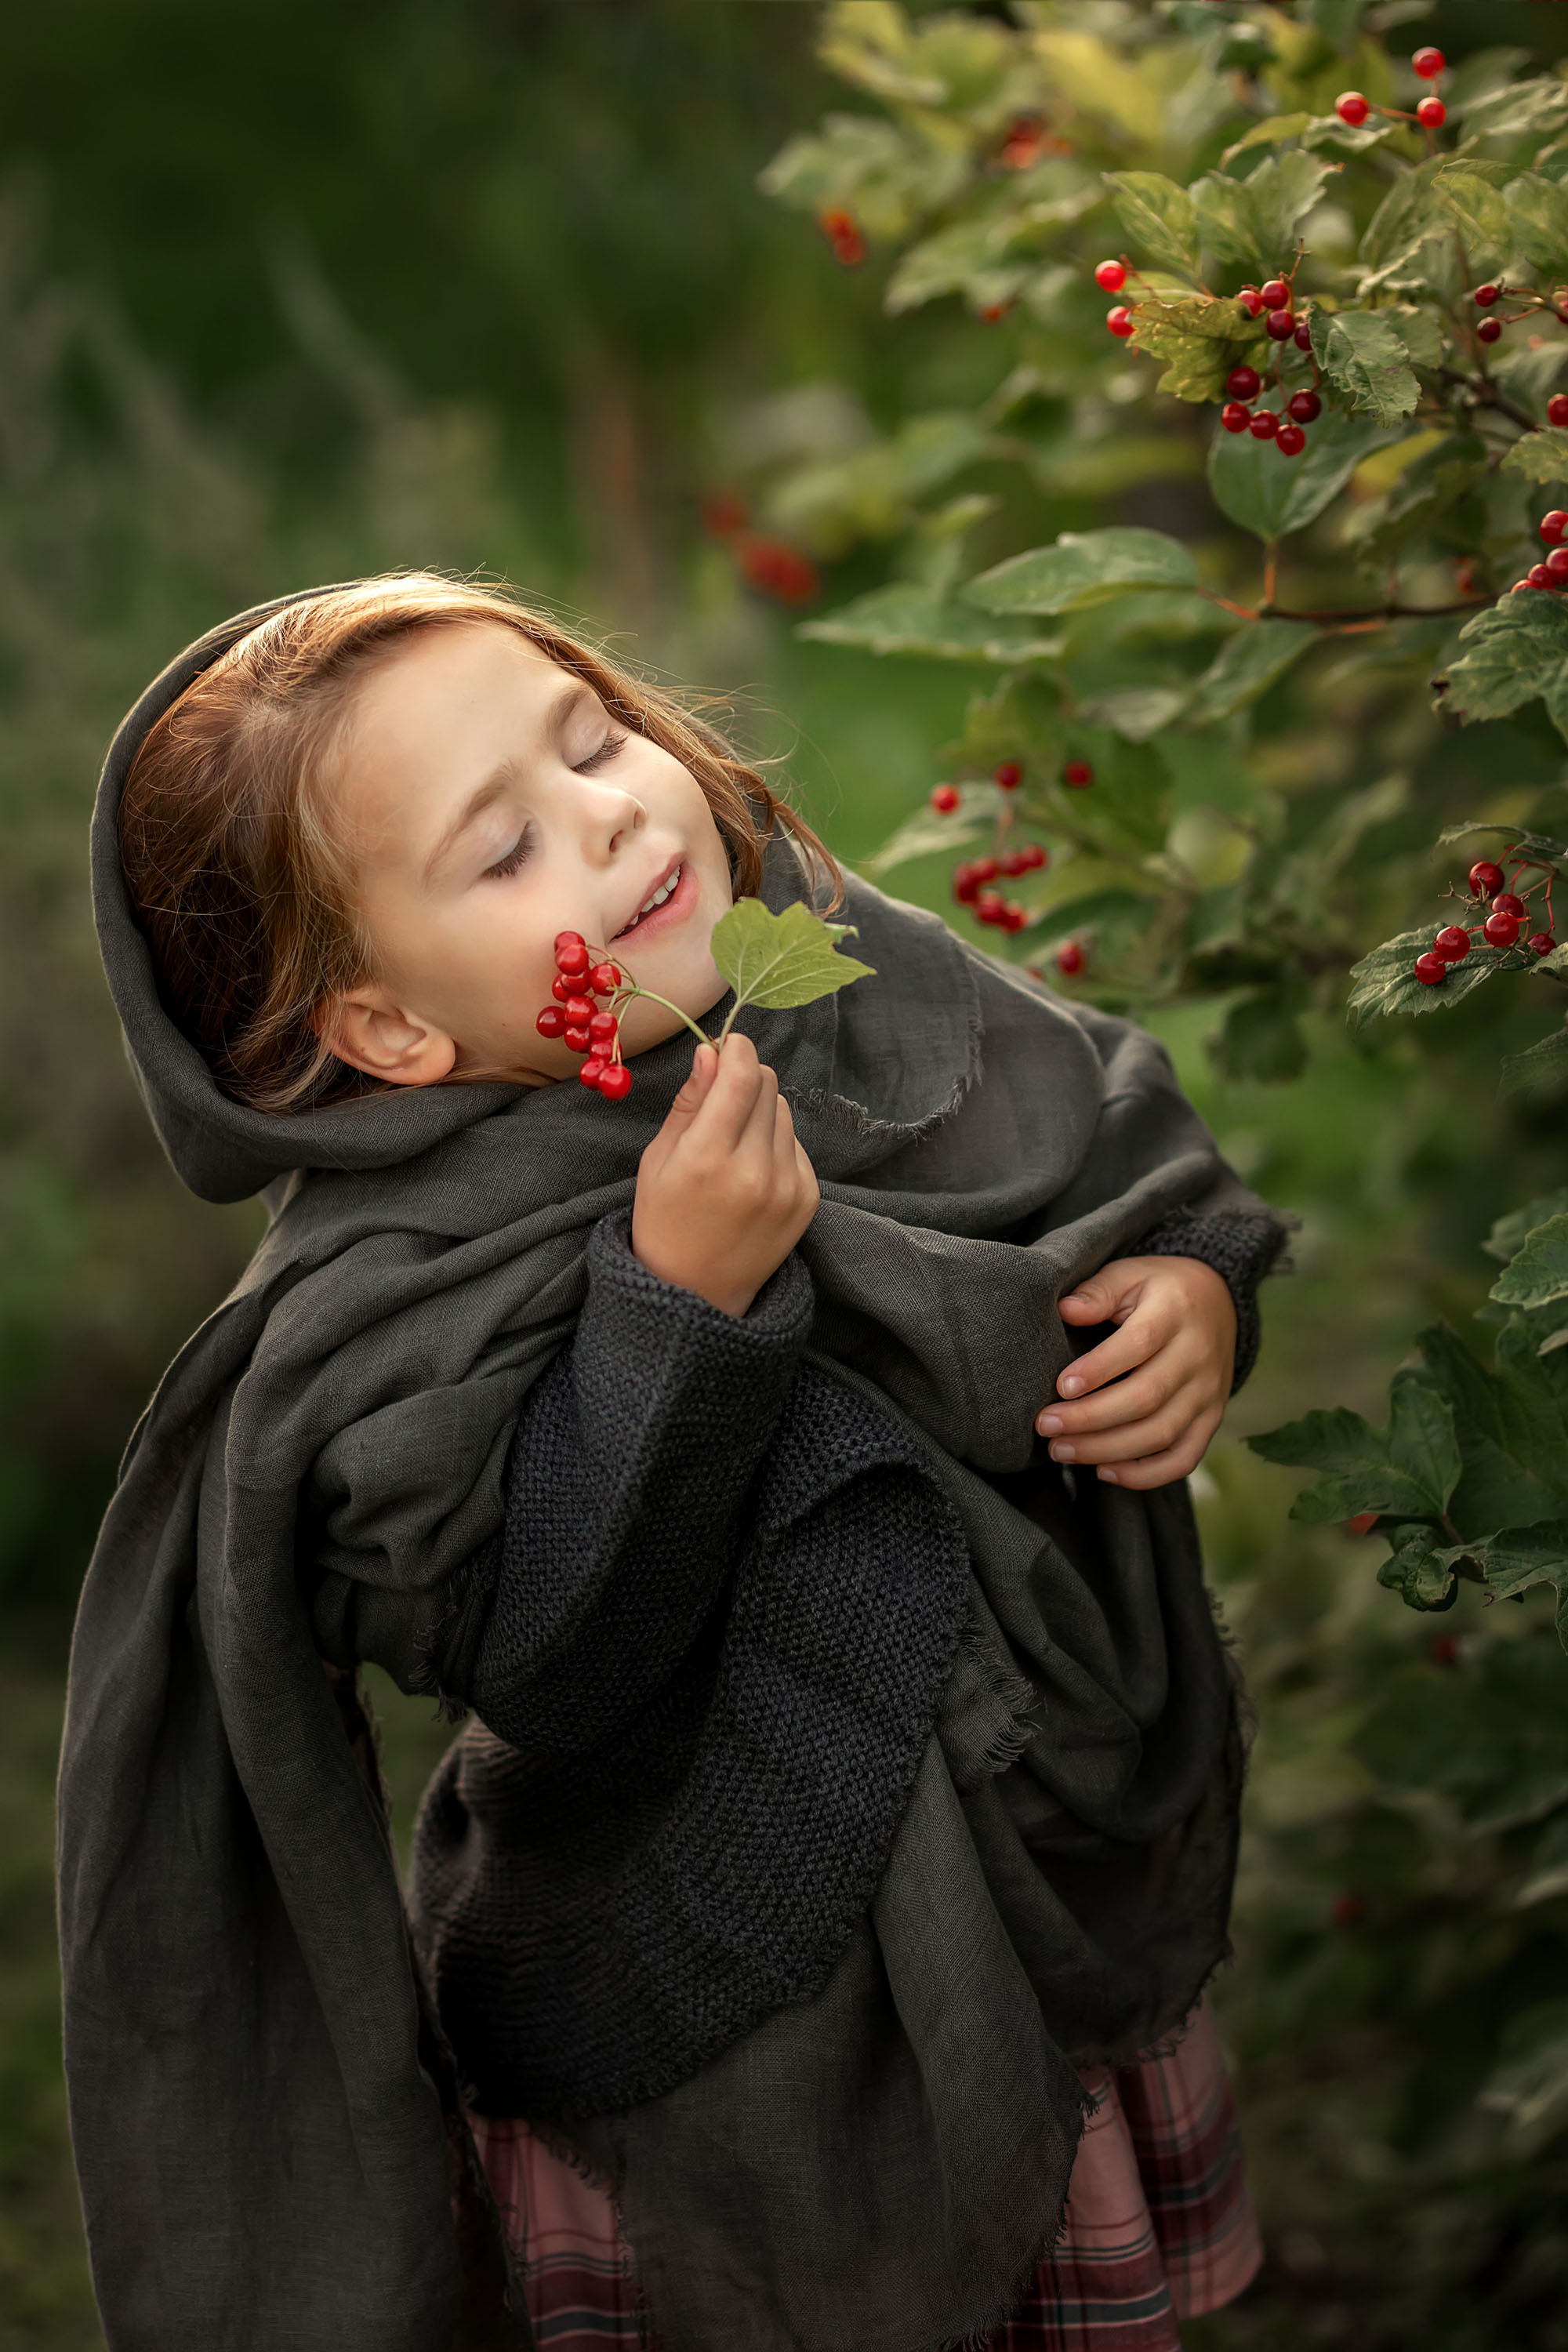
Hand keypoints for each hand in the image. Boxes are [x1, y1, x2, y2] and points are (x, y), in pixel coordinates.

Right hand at [632, 1034, 818, 1316]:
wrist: (695, 1295)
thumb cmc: (664, 1221)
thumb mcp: (658, 1160)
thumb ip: (689, 1103)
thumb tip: (710, 1052)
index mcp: (708, 1157)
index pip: (742, 1076)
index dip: (737, 1049)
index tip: (727, 1044)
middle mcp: (755, 1169)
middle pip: (767, 1085)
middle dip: (745, 1078)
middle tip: (722, 1097)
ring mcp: (788, 1185)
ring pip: (784, 1110)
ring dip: (761, 1111)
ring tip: (733, 1143)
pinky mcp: (809, 1198)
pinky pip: (796, 1143)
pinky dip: (776, 1142)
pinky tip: (751, 1169)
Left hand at [1034, 1256, 1235, 1490]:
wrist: (1218, 1301)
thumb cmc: (1158, 1289)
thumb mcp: (1129, 1274)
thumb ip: (1097, 1291)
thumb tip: (1066, 1310)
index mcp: (1175, 1313)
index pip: (1138, 1345)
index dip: (1098, 1369)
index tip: (1060, 1387)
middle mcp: (1198, 1356)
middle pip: (1146, 1397)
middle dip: (1090, 1418)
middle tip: (1046, 1427)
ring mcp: (1208, 1392)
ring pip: (1161, 1433)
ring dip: (1108, 1450)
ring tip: (1061, 1451)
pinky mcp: (1212, 1418)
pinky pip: (1184, 1458)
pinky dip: (1146, 1475)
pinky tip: (1105, 1471)